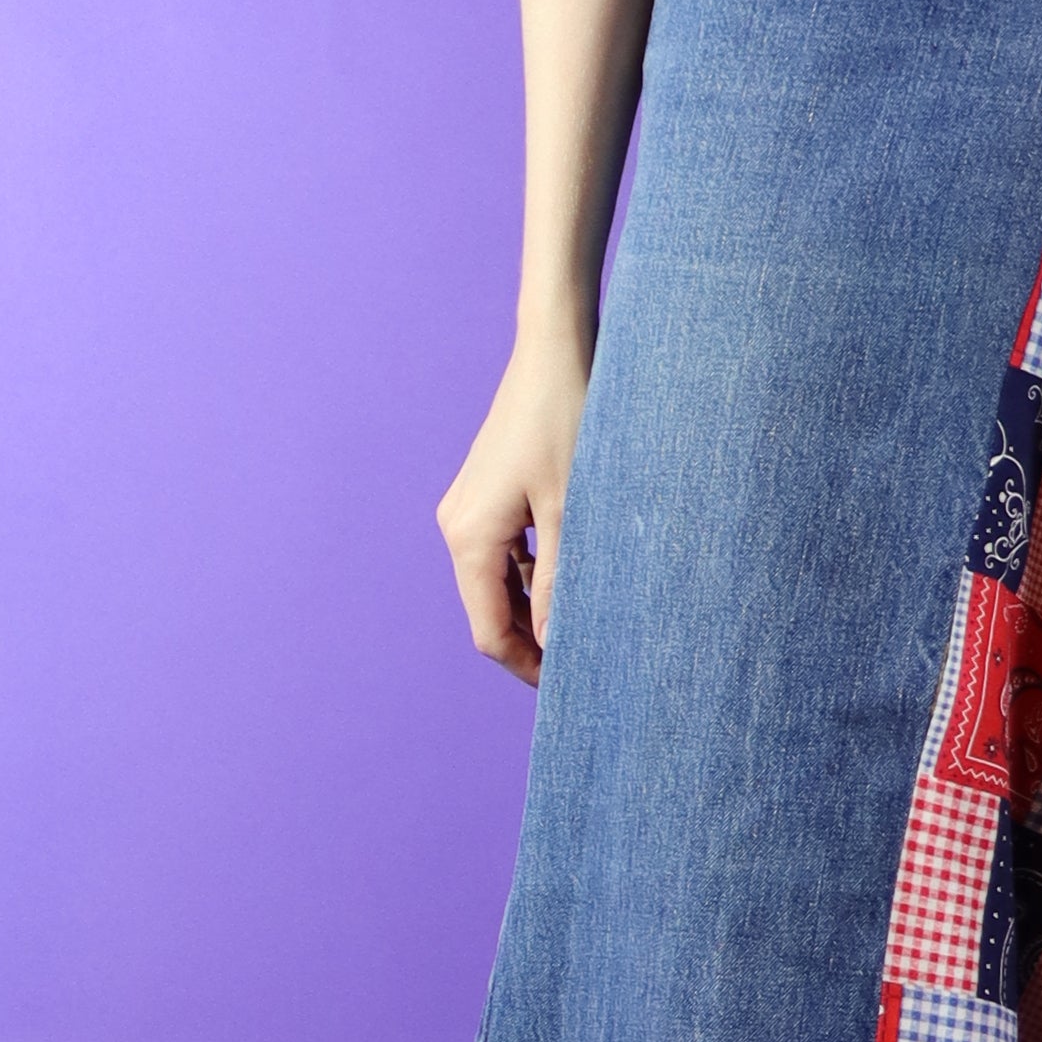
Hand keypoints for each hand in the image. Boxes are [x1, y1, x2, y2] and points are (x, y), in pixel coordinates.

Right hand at [437, 331, 591, 681]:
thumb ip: (559, 584)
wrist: (554, 353)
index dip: (527, 666)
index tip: (569, 688)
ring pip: (495, 582)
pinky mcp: (484, 493)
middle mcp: (456, 526)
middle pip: (488, 610)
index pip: (489, 630)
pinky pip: (501, 553)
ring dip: (533, 607)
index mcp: (470, 537)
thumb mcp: (572, 512)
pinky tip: (569, 576)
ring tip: (584, 623)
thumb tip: (552, 645)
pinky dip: (531, 575)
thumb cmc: (569, 423)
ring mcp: (466, 508)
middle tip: (584, 662)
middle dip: (531, 640)